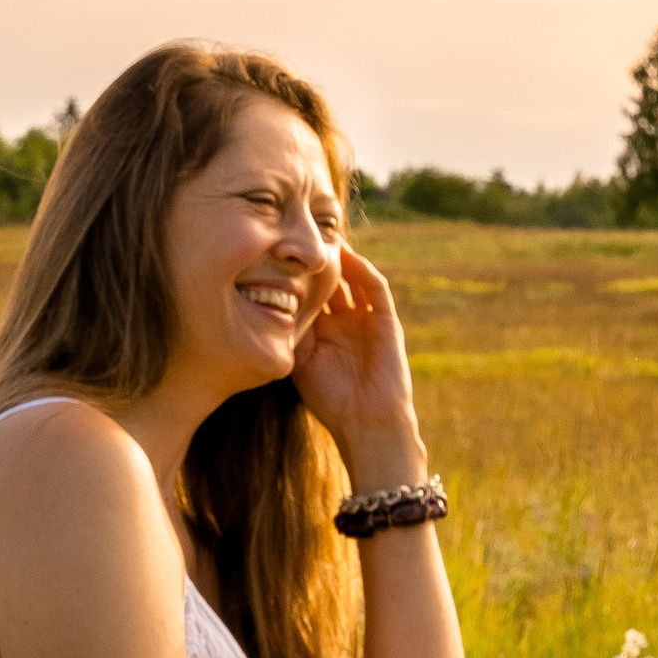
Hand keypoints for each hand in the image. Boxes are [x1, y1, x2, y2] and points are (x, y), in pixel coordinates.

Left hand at [292, 243, 420, 459]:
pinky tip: (347, 255)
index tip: (273, 254)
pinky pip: (375, 288)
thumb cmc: (331, 400)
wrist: (366, 424)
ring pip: (353, 279)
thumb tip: (271, 298)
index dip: (295, 276)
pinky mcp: (386, 321)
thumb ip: (292, 330)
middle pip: (331, 281)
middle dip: (316, 262)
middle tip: (297, 234)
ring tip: (322, 236)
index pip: (309, 295)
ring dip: (341, 259)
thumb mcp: (301, 361)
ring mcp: (367, 319)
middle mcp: (345, 321)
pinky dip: (362, 270)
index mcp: (324, 332)